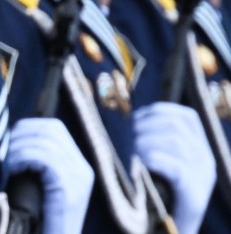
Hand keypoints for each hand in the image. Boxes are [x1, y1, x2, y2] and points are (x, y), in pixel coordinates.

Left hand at [5, 117, 93, 233]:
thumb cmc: (37, 219)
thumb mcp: (38, 185)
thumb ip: (33, 163)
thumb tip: (9, 137)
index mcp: (77, 165)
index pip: (54, 128)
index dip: (27, 128)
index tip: (8, 140)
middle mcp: (82, 168)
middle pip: (50, 130)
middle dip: (21, 135)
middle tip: (3, 150)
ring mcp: (78, 178)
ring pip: (44, 142)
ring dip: (18, 149)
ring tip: (6, 164)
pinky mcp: (69, 189)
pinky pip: (44, 159)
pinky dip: (22, 159)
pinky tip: (11, 170)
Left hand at [135, 102, 214, 233]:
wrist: (168, 230)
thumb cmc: (157, 194)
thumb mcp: (160, 163)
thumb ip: (155, 140)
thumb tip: (135, 119)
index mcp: (200, 150)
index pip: (186, 117)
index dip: (159, 112)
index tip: (136, 120)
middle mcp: (205, 160)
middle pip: (176, 126)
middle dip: (146, 127)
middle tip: (128, 141)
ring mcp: (202, 177)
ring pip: (175, 142)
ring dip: (146, 143)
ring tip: (132, 155)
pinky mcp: (194, 194)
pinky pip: (176, 167)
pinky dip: (155, 160)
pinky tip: (142, 164)